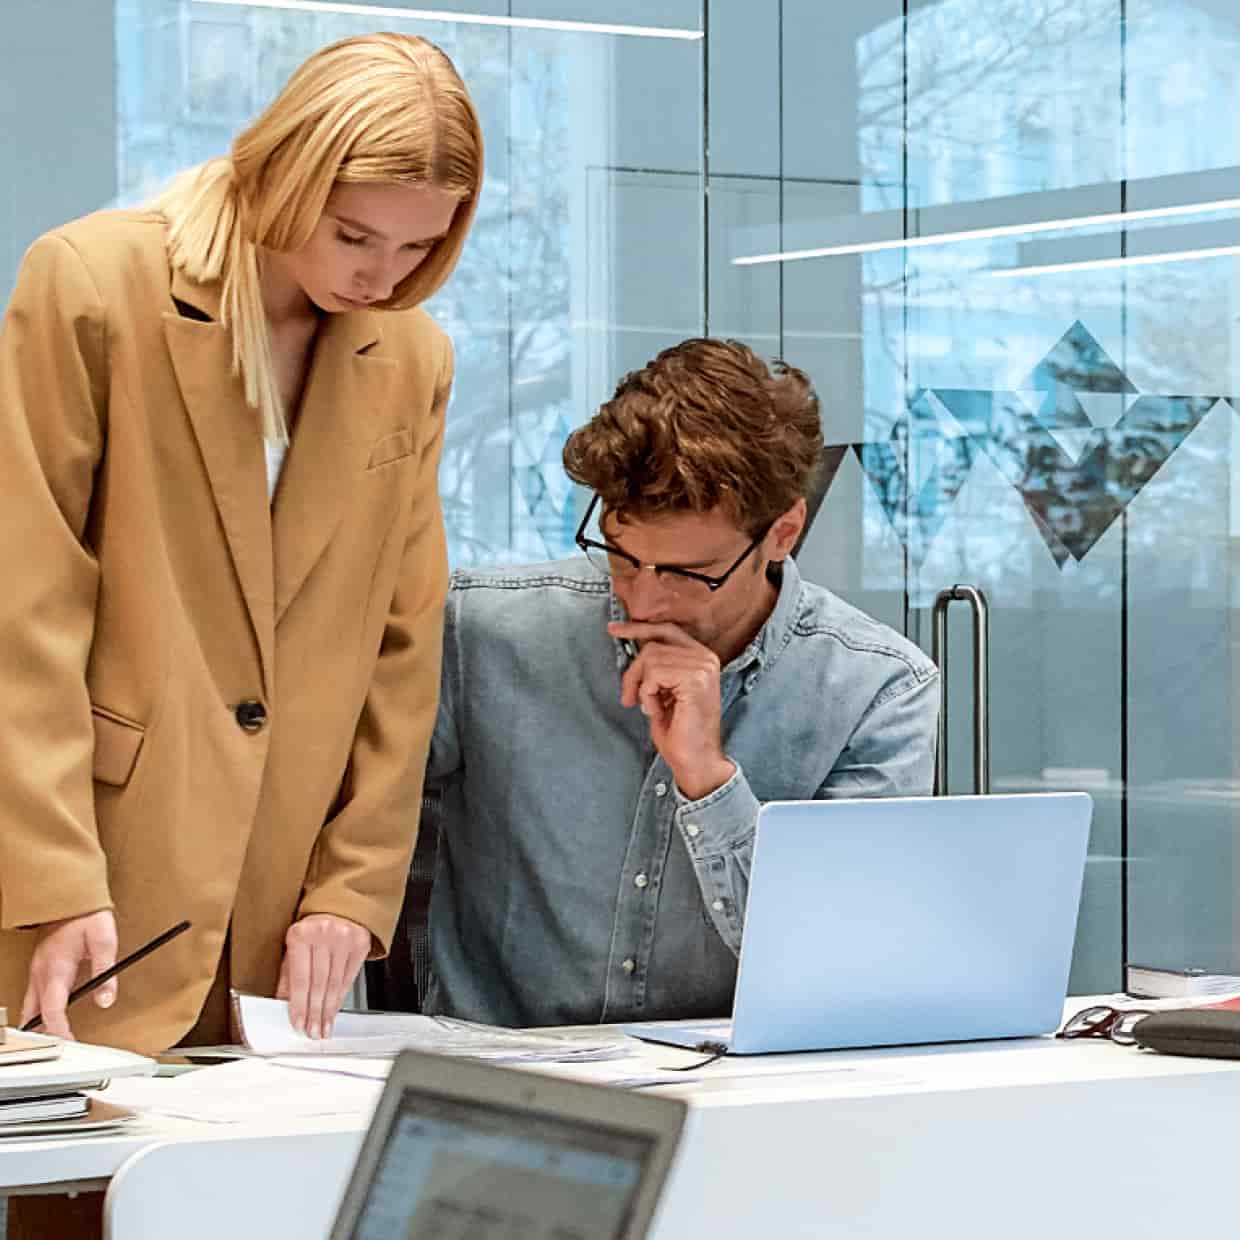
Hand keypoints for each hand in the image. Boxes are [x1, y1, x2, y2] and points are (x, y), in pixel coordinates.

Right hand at [20, 910, 117, 1038]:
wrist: (70, 896)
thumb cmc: (87, 915)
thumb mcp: (104, 942)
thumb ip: (106, 974)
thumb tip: (106, 1000)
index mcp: (55, 970)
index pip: (52, 1010)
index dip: (59, 1031)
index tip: (70, 1044)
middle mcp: (41, 973)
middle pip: (34, 1014)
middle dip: (45, 1034)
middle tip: (62, 1048)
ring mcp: (36, 970)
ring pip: (30, 1006)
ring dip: (40, 1024)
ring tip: (57, 1038)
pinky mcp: (38, 966)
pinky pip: (33, 995)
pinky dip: (39, 1010)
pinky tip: (49, 1016)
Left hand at [275, 914, 369, 1039]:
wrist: (339, 906)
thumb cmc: (313, 928)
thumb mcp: (293, 946)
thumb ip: (288, 974)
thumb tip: (283, 1003)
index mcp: (301, 935)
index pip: (300, 978)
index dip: (300, 1005)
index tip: (298, 1023)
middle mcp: (324, 935)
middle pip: (319, 983)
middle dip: (315, 1012)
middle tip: (312, 1032)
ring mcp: (344, 938)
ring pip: (335, 983)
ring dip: (328, 1010)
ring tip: (323, 1027)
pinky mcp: (360, 943)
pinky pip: (349, 977)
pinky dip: (341, 997)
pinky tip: (334, 1010)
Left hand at [609, 621, 735, 799]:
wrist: (696, 761)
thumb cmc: (679, 732)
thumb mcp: (663, 691)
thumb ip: (655, 668)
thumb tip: (633, 649)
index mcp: (702, 658)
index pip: (666, 630)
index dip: (638, 628)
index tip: (613, 629)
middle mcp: (706, 658)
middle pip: (652, 646)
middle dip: (633, 673)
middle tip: (630, 698)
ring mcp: (703, 667)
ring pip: (650, 659)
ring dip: (642, 688)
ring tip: (652, 708)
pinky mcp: (695, 680)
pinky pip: (653, 675)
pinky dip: (648, 696)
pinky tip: (658, 711)